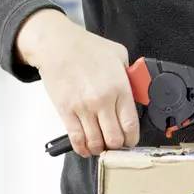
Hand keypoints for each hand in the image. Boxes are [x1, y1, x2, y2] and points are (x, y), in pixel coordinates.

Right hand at [15, 10, 139, 157]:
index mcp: (119, 87)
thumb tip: (136, 91)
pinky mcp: (66, 112)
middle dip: (117, 146)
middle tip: (116, 143)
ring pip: (95, 143)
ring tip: (101, 145)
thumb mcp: (118, 54)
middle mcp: (102, 101)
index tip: (131, 140)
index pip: (131, 125)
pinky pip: (77, 139)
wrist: (57, 45)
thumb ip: (130, 75)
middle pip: (114, 139)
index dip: (132, 139)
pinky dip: (83, 149)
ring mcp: (83, 108)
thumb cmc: (86, 47)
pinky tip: (86, 148)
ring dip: (100, 149)